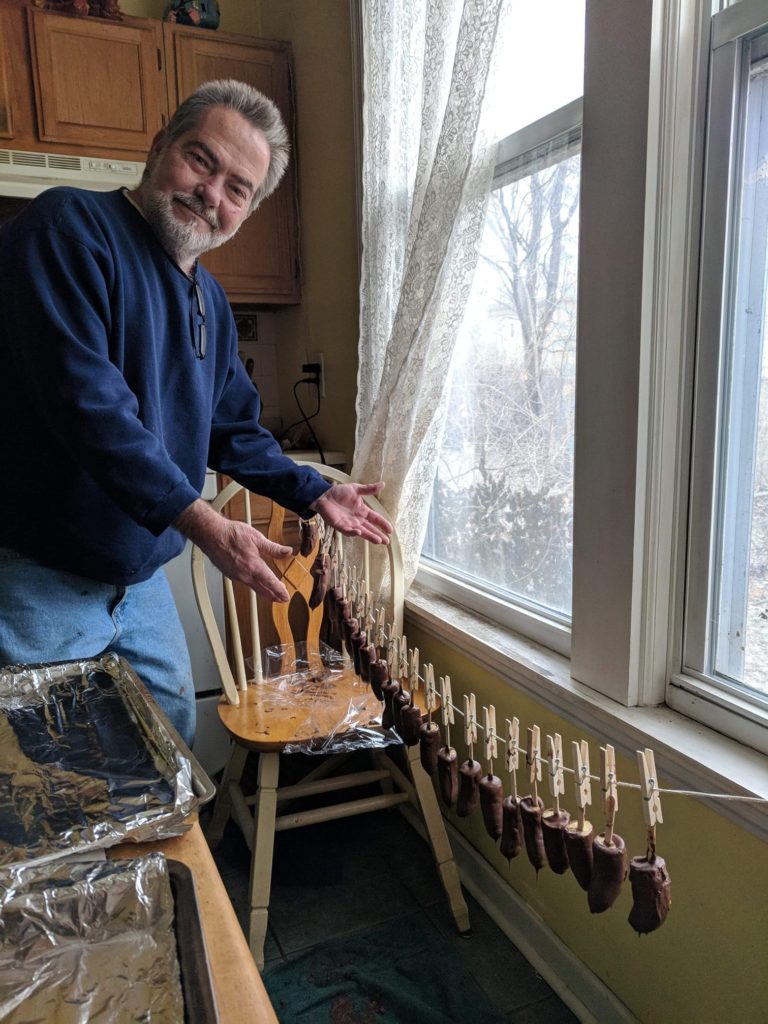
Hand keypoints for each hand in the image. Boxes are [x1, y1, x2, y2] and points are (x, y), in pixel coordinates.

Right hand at [174, 499, 291, 601]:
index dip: (280, 591)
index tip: (286, 597)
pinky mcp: (229, 574)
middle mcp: (244, 574)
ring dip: (263, 591)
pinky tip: (254, 582)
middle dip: (273, 595)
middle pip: (262, 590)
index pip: (270, 582)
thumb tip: (287, 551)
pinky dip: (252, 585)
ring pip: (252, 587)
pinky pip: (244, 582)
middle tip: (281, 599)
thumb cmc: (231, 534)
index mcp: (254, 566)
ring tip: (271, 594)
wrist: (211, 534)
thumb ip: (273, 548)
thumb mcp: (257, 538)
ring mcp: (236, 576)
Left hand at [310, 482, 391, 544]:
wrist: (324, 494)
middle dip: (378, 535)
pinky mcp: (339, 525)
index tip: (390, 530)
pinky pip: (347, 531)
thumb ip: (369, 489)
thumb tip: (383, 484)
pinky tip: (360, 532)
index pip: (375, 519)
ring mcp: (349, 523)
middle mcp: (357, 519)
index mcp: (362, 511)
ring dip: (369, 536)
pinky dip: (353, 532)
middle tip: (386, 541)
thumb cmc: (339, 492)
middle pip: (370, 528)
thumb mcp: (356, 489)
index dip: (383, 524)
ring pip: (362, 532)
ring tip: (378, 540)